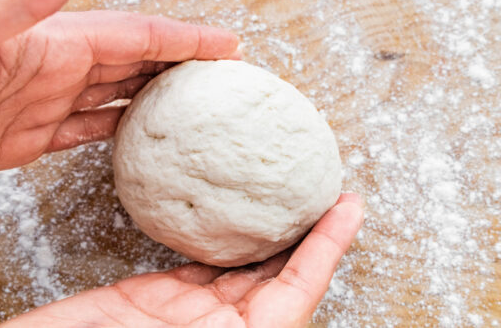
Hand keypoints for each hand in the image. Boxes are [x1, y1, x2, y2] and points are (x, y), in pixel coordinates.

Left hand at [0, 0, 238, 184]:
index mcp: (44, 44)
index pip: (132, 35)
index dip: (183, 38)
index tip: (228, 46)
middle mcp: (48, 70)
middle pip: (130, 62)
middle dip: (179, 64)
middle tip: (222, 78)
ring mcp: (36, 106)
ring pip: (111, 96)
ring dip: (152, 96)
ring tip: (191, 105)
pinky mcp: (20, 143)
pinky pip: (82, 132)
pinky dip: (113, 131)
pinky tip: (134, 134)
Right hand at [0, 193, 363, 327]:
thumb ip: (235, 320)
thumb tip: (278, 307)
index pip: (298, 288)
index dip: (329, 246)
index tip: (351, 205)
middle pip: (275, 274)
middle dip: (302, 231)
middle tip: (318, 186)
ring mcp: (184, 313)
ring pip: (237, 264)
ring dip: (261, 228)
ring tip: (279, 188)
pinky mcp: (149, 297)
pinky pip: (192, 259)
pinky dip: (211, 233)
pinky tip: (220, 209)